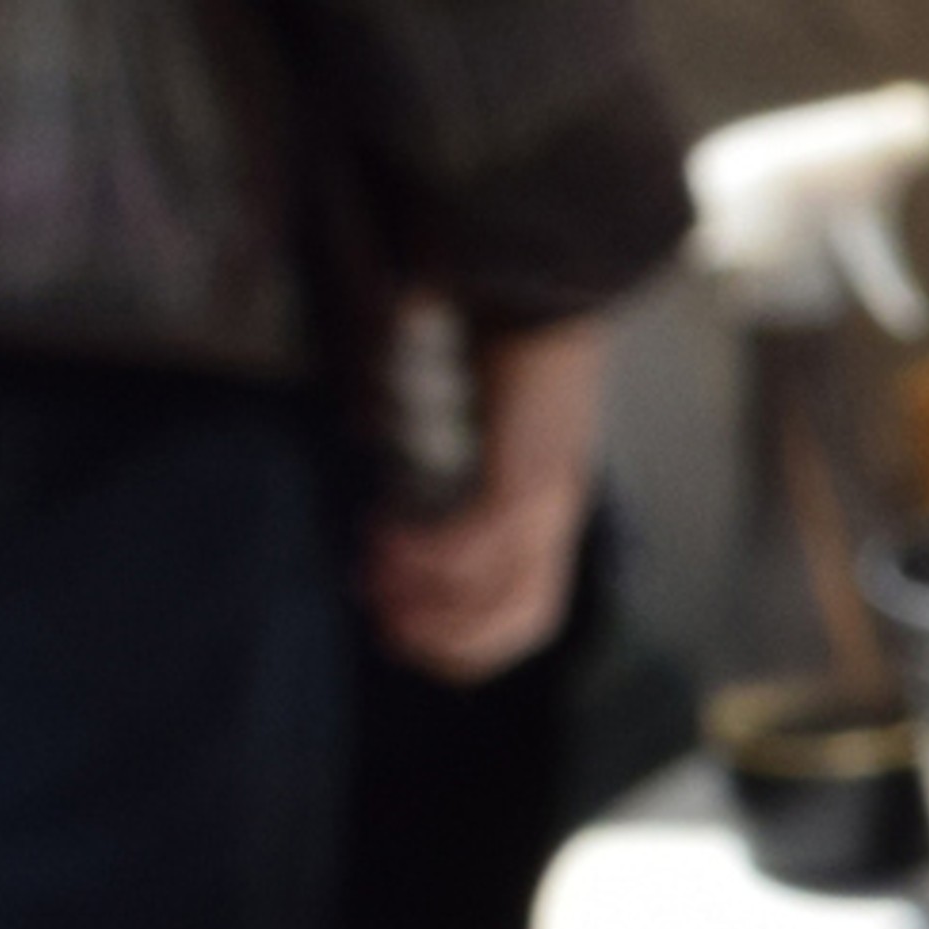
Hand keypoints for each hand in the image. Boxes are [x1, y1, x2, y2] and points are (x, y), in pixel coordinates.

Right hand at [361, 315, 607, 684]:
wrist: (548, 286)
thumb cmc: (516, 342)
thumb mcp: (501, 421)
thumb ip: (472, 465)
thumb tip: (413, 495)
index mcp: (555, 512)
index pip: (529, 614)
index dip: (471, 641)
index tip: (411, 631)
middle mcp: (557, 517)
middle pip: (512, 620)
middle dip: (444, 638)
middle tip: (383, 623)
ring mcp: (547, 503)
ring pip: (487, 593)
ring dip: (423, 600)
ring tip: (372, 580)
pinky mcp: (525, 478)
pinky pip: (470, 546)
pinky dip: (423, 556)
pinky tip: (381, 539)